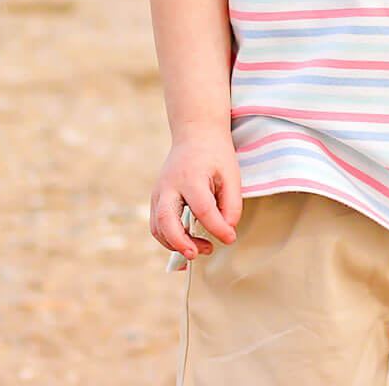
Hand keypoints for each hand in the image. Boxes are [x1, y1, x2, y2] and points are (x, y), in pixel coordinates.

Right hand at [151, 127, 241, 269]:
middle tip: (198, 254)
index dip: (217, 228)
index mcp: (190, 176)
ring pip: (157, 227)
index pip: (203, 209)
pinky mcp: (156, 199)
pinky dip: (170, 239)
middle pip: (165, 219)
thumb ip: (232, 205)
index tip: (231, 238)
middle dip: (180, 242)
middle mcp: (169, 185)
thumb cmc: (215, 156)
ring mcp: (158, 192)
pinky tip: (189, 242)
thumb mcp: (231, 175)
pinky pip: (157, 225)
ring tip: (200, 249)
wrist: (195, 135)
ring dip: (175, 244)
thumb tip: (227, 232)